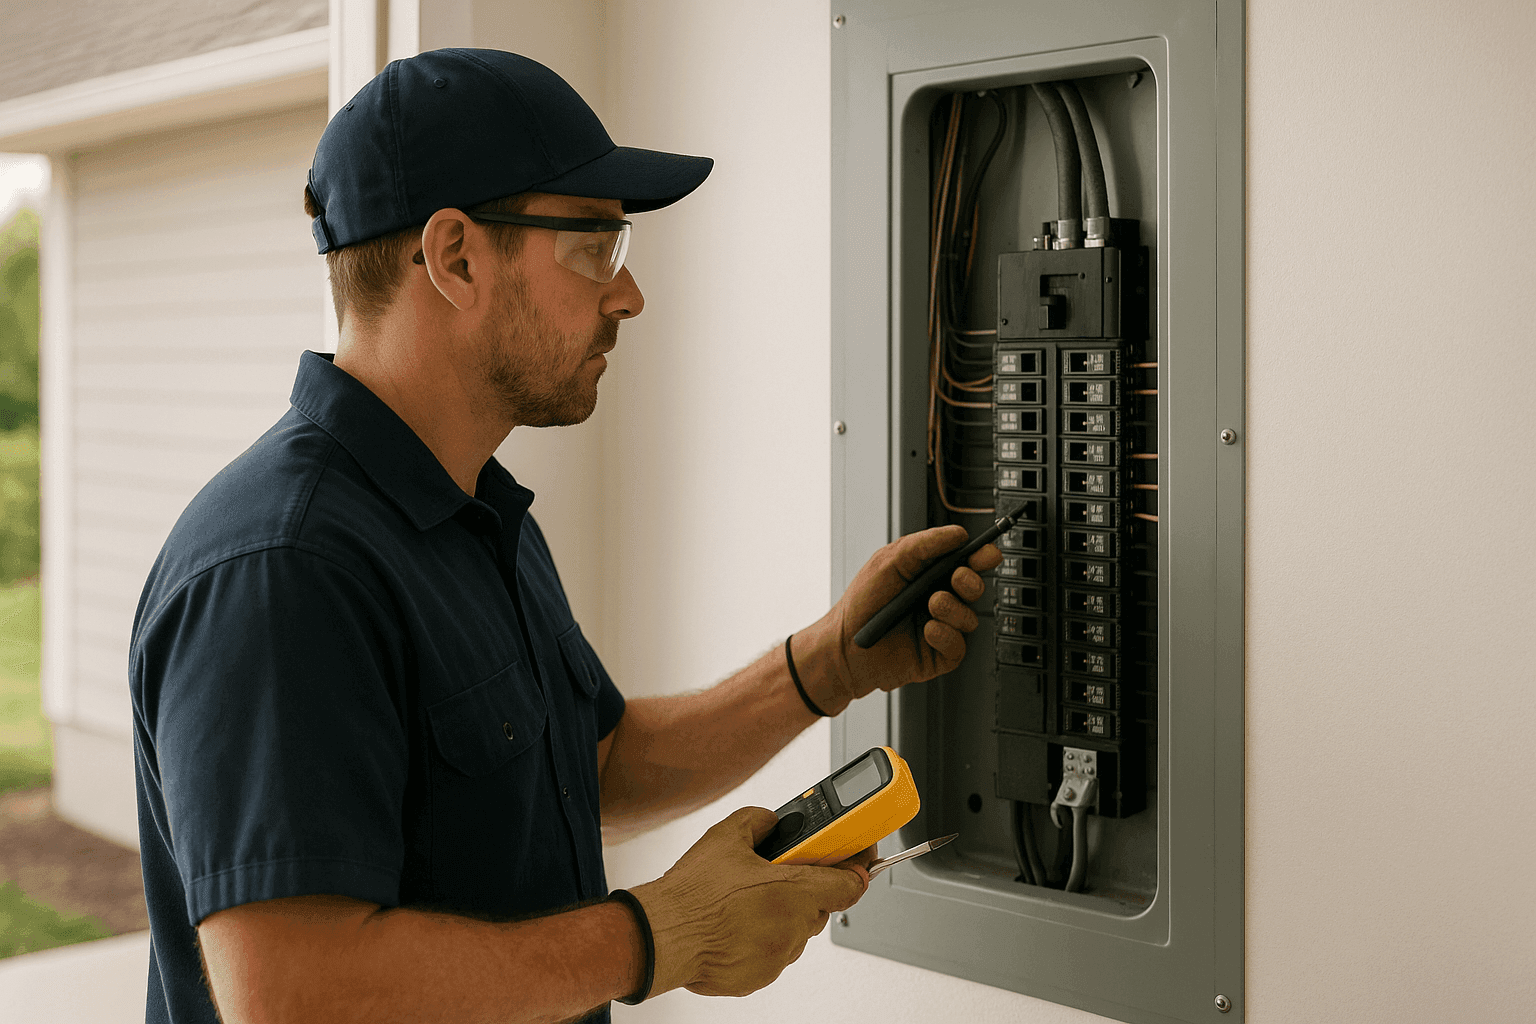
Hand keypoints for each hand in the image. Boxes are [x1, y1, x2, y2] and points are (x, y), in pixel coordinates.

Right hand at [628, 807, 869, 997]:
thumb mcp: (727, 836)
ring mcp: (778, 956)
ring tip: (747, 902)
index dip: (857, 869)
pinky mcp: (760, 976)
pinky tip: (736, 925)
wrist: (662, 935)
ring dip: (782, 916)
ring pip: (795, 931)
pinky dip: (762, 939)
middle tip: (780, 877)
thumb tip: (773, 821)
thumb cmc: (693, 892)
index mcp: (794, 891)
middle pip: (820, 906)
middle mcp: (793, 927)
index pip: (851, 884)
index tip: (859, 861)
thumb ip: (760, 821)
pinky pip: (774, 953)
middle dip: (806, 890)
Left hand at [795, 525, 1001, 712]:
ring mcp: (941, 628)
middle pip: (974, 588)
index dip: (980, 557)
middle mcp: (937, 601)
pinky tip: (926, 631)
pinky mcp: (939, 654)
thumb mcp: (889, 562)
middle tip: (957, 578)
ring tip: (929, 606)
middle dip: (971, 581)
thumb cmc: (861, 604)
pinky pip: (959, 645)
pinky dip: (945, 635)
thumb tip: (957, 534)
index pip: (964, 563)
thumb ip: (923, 545)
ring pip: (969, 617)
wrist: (844, 646)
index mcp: (928, 576)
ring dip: (952, 608)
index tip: (986, 553)